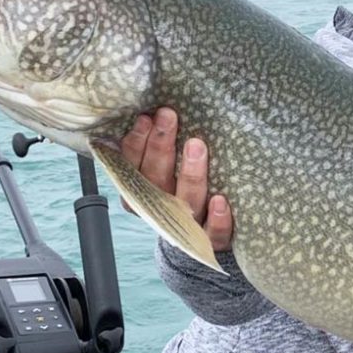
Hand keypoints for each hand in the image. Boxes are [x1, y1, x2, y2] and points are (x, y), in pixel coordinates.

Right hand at [119, 106, 233, 250]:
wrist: (198, 245)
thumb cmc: (181, 193)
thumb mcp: (164, 170)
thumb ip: (156, 148)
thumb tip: (154, 107)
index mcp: (143, 192)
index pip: (131, 168)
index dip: (135, 144)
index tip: (145, 117)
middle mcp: (162, 208)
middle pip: (157, 179)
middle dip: (160, 146)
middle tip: (168, 116)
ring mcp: (188, 226)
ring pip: (185, 200)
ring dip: (190, 173)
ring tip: (196, 145)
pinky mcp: (213, 241)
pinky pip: (214, 233)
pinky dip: (217, 219)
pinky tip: (221, 200)